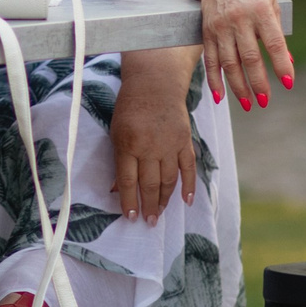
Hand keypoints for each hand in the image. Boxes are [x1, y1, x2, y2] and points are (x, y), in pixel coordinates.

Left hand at [112, 53, 198, 223]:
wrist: (156, 84)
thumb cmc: (130, 108)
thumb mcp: (116, 132)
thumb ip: (119, 161)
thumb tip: (117, 190)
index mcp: (128, 144)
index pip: (128, 181)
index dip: (129, 201)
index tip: (130, 217)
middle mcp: (149, 147)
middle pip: (149, 184)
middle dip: (148, 206)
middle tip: (149, 222)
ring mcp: (169, 145)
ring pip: (168, 180)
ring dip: (164, 199)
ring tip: (160, 214)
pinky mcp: (184, 141)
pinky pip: (188, 168)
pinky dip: (188, 186)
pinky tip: (187, 201)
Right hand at [190, 0, 293, 109]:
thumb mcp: (270, 1)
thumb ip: (277, 30)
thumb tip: (286, 61)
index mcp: (260, 9)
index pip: (273, 42)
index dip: (281, 63)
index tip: (288, 83)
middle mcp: (239, 19)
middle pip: (249, 57)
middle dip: (258, 82)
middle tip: (266, 101)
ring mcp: (220, 26)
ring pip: (229, 62)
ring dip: (238, 87)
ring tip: (248, 105)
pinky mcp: (207, 32)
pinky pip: (210, 60)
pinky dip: (214, 80)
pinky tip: (220, 96)